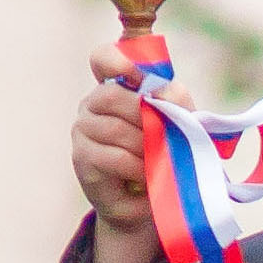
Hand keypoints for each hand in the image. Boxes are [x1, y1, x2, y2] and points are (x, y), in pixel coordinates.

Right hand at [72, 43, 181, 262]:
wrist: (151, 204)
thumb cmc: (164, 157)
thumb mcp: (180, 126)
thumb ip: (177, 103)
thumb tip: (167, 93)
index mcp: (116, 88)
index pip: (103, 59)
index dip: (117, 60)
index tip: (137, 76)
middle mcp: (92, 104)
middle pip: (112, 95)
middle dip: (143, 113)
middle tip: (165, 134)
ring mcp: (83, 131)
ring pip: (114, 129)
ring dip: (145, 146)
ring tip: (161, 161)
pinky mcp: (83, 160)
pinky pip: (114, 157)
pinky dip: (138, 168)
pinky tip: (149, 177)